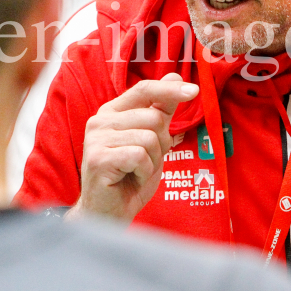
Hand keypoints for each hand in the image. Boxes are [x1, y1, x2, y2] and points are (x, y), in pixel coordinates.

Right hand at [67, 73, 197, 222]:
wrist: (109, 214)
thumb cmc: (130, 178)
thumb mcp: (152, 141)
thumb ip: (161, 110)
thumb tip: (175, 76)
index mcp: (112, 112)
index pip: (144, 90)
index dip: (169, 89)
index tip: (194, 91)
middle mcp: (100, 121)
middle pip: (153, 118)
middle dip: (161, 143)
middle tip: (147, 161)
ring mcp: (96, 139)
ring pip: (149, 138)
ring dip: (153, 160)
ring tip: (137, 171)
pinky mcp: (98, 159)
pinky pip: (139, 156)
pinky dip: (144, 171)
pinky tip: (131, 178)